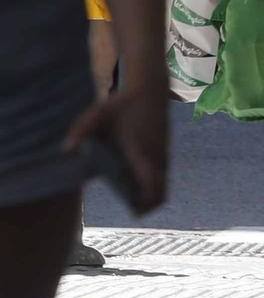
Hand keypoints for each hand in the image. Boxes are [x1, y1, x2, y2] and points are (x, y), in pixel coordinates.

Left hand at [65, 75, 167, 213]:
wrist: (150, 86)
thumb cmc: (121, 104)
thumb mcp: (97, 115)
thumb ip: (79, 131)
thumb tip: (65, 150)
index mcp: (141, 150)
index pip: (151, 183)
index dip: (146, 201)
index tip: (134, 211)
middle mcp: (156, 154)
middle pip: (163, 190)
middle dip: (150, 204)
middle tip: (132, 209)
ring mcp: (163, 151)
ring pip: (165, 182)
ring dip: (153, 193)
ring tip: (132, 197)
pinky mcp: (165, 147)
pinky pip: (164, 173)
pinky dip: (155, 182)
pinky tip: (136, 180)